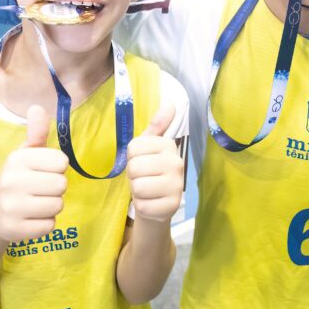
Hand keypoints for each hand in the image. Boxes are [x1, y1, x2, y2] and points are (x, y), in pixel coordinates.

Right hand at [0, 105, 68, 242]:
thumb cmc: (17, 179)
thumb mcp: (25, 154)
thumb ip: (36, 132)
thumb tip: (37, 107)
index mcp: (17, 159)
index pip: (61, 162)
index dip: (56, 168)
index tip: (43, 171)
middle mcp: (11, 181)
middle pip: (62, 185)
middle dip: (56, 189)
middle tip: (39, 190)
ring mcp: (11, 207)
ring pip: (58, 206)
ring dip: (51, 206)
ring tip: (35, 203)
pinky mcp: (15, 230)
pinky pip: (50, 226)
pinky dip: (45, 224)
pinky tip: (31, 218)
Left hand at [125, 102, 183, 223]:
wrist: (158, 203)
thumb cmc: (149, 171)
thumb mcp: (149, 146)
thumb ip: (157, 125)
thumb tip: (170, 102)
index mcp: (168, 145)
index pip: (133, 149)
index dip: (132, 158)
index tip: (142, 162)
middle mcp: (176, 163)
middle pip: (134, 168)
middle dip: (133, 176)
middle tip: (144, 178)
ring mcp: (177, 186)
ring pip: (138, 187)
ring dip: (137, 192)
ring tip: (147, 190)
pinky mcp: (172, 207)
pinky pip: (142, 205)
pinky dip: (142, 206)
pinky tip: (151, 202)